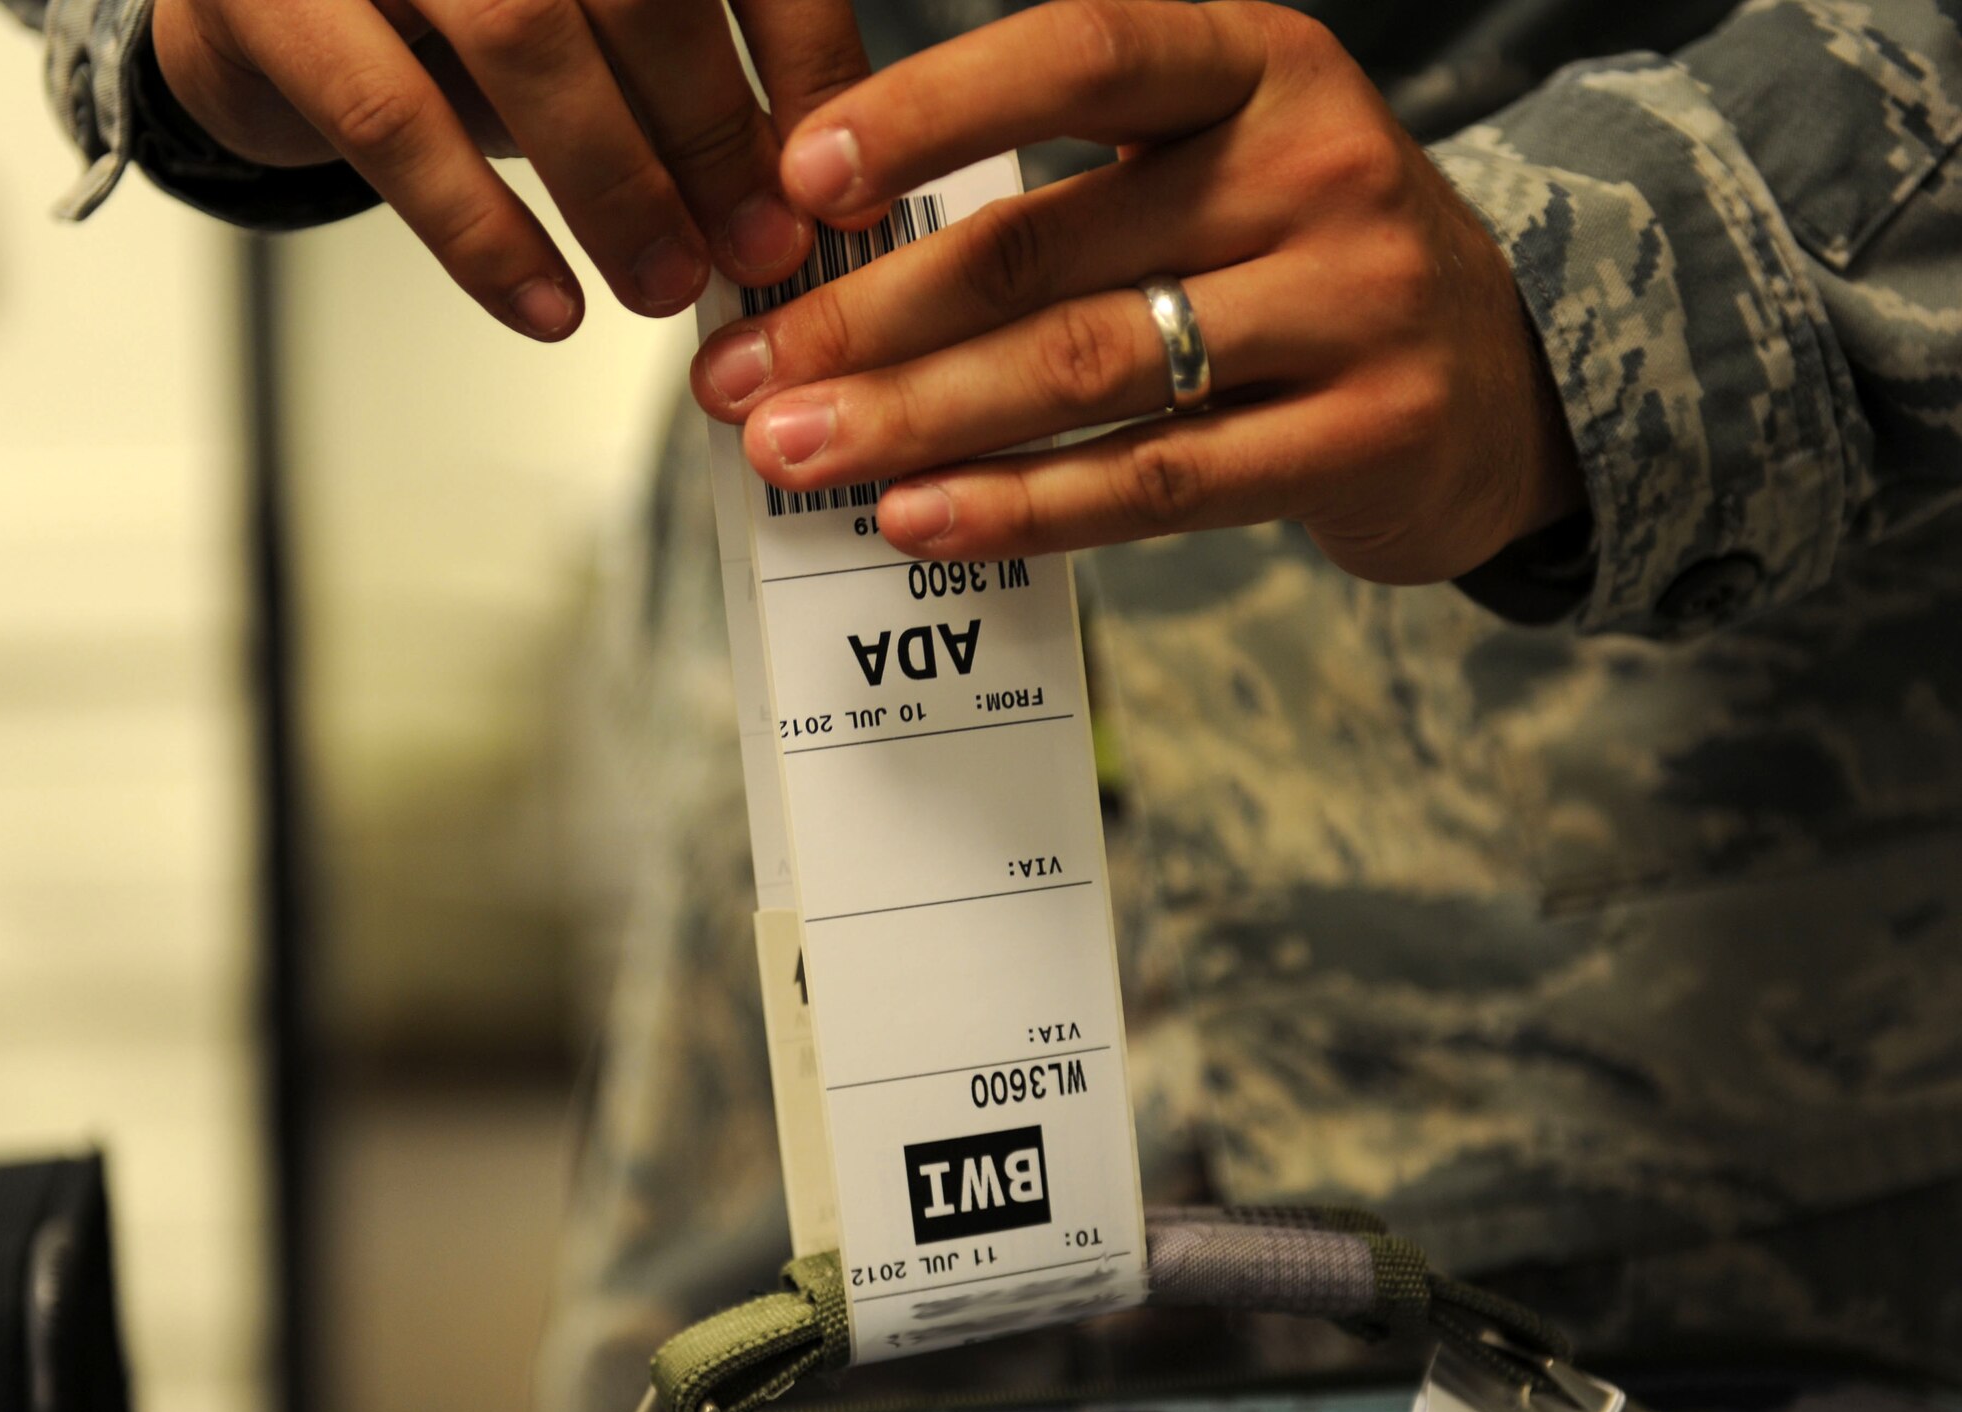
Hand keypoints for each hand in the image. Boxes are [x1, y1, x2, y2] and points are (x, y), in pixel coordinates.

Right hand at [152, 0, 870, 336]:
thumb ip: (689, 69)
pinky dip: (485, 233)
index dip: (802, 56)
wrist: (253, 5)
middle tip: (757, 246)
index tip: (837, 175)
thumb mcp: (588, 25)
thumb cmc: (450, 14)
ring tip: (662, 285)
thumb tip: (812, 183)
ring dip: (613, 184)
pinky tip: (547, 306)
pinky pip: (398, 121)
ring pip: (523, 36)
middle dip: (711, 129)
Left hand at [689, 0, 1582, 582]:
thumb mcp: (1216, 173)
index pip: (1080, 54)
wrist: (1508, 375)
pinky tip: (921, 518)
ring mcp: (1354, 305)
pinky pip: (1158, 482)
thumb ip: (1066, 196)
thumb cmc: (1304, 263)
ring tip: (795, 454)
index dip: (929, 110)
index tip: (798, 181)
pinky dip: (1025, 504)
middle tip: (741, 375)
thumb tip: (836, 276)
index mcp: (1260, 65)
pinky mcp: (1364, 436)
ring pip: (1090, 369)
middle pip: (1049, 244)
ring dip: (918, 420)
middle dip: (869, 318)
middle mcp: (1315, 166)